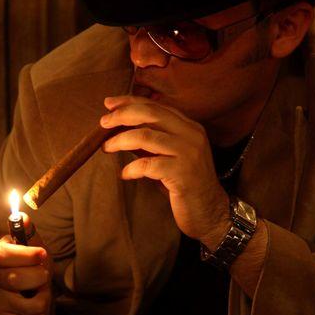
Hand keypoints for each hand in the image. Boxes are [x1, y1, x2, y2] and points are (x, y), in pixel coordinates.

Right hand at [0, 213, 53, 314]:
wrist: (29, 286)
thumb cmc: (32, 261)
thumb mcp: (34, 245)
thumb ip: (29, 232)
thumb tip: (22, 216)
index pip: (2, 255)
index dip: (25, 255)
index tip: (42, 254)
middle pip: (15, 280)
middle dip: (39, 278)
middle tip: (45, 275)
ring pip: (26, 306)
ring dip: (44, 299)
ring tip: (43, 291)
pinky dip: (41, 314)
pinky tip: (37, 304)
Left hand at [101, 95, 230, 247]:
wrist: (211, 212)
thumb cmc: (185, 184)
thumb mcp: (169, 156)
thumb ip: (150, 140)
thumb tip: (119, 127)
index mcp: (189, 127)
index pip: (155, 106)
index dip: (129, 102)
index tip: (109, 104)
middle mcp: (191, 134)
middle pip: (150, 113)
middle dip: (122, 115)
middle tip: (103, 123)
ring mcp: (188, 153)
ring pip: (145, 136)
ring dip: (120, 140)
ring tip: (106, 147)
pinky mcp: (182, 174)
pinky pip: (148, 165)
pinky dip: (131, 168)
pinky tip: (125, 174)